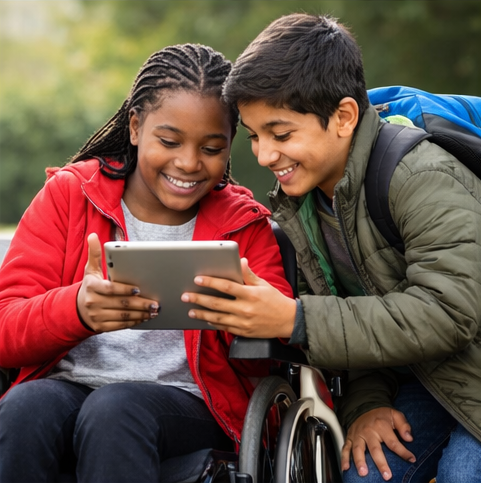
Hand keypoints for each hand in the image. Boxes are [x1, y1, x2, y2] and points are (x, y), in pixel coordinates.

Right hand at [77, 233, 159, 331]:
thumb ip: (95, 253)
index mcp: (92, 287)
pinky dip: (133, 322)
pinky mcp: (100, 327)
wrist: (77, 309)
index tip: (139, 290)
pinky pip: (120, 326)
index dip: (125, 290)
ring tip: (154, 311)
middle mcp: (92, 302)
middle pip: (121, 304)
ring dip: (140, 314)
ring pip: (122, 316)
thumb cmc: (90, 286)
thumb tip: (93, 236)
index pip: (110, 289)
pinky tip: (144, 318)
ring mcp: (96, 316)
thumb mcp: (90, 270)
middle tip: (155, 303)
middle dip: (140, 304)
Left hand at [181, 258, 295, 337]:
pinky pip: (224, 327)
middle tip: (186, 296)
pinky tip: (205, 319)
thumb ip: (248, 274)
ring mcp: (243, 322)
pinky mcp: (243, 332)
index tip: (198, 279)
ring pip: (217, 318)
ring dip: (202, 313)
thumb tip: (240, 261)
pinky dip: (213, 323)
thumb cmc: (275, 300)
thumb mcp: (264, 284)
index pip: (226, 287)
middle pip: (217, 303)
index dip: (211, 282)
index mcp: (250, 294)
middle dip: (199, 299)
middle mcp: (245, 309)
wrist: (288, 321)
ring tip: (190, 310)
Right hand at [341, 407, 415, 480]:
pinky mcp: (350, 438)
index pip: (393, 442)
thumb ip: (403, 425)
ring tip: (363, 473)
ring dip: (360, 461)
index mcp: (381, 426)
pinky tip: (346, 468)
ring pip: (358, 449)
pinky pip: (346, 448)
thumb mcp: (394, 414)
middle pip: (375, 449)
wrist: (363, 407)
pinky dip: (344, 458)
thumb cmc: (381, 415)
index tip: (411, 459)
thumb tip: (409, 438)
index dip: (403, 452)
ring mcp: (358, 435)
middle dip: (380, 463)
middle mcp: (368, 431)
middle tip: (386, 475)